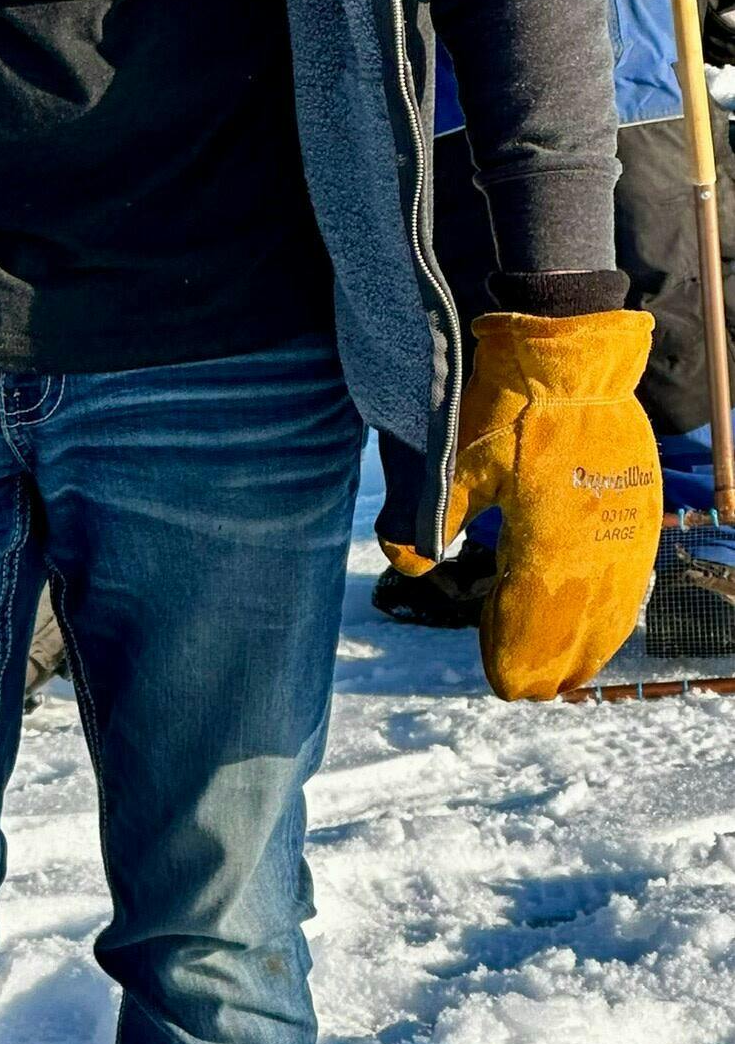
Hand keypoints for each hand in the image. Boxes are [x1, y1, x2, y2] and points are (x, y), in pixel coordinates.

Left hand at [379, 310, 660, 697]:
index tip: (500, 682)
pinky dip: (617, 612)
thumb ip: (434, 517)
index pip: (531, 624)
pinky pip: (634, 580)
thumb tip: (404, 562)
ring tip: (565, 675)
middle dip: (549, 665)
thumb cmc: (508, 404)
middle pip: (575, 630)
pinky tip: (607, 625)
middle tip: (524, 689)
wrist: (570, 353)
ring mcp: (624, 531)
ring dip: (587, 646)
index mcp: (547, 542)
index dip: (515, 657)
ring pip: (612, 611)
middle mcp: (594, 547)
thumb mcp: (459, 461)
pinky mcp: (640, 511)